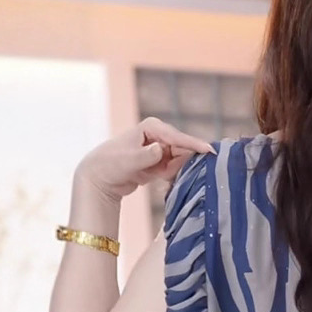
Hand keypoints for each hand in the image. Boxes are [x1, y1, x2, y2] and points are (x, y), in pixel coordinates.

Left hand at [75, 117, 215, 201]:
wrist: (101, 178)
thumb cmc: (111, 164)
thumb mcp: (128, 160)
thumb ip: (146, 156)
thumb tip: (161, 149)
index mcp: (152, 127)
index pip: (178, 137)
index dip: (194, 145)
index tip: (210, 151)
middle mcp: (159, 136)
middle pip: (183, 149)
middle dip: (186, 163)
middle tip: (176, 176)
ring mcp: (161, 149)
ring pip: (181, 161)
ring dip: (177, 172)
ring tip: (161, 179)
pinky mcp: (160, 162)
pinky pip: (174, 170)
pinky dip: (172, 178)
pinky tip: (163, 184)